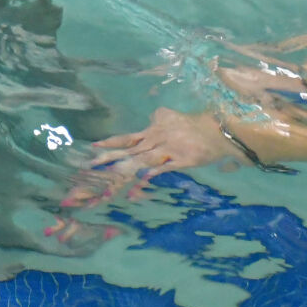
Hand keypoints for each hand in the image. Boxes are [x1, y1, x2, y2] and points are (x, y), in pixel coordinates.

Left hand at [60, 107, 239, 209]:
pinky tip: (135, 190)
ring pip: (139, 161)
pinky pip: (160, 170)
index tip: (89, 153)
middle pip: (126, 149)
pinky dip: (148, 179)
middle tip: (85, 169)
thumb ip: (160, 119)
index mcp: (154, 126)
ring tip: (103, 186)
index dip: (108, 145)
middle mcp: (156, 136)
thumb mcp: (174, 118)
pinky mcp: (179, 159)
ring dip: (120, 173)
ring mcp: (167, 148)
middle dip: (105, 160)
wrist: (221, 128)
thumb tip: (152, 116)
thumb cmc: (198, 125)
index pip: (126, 138)